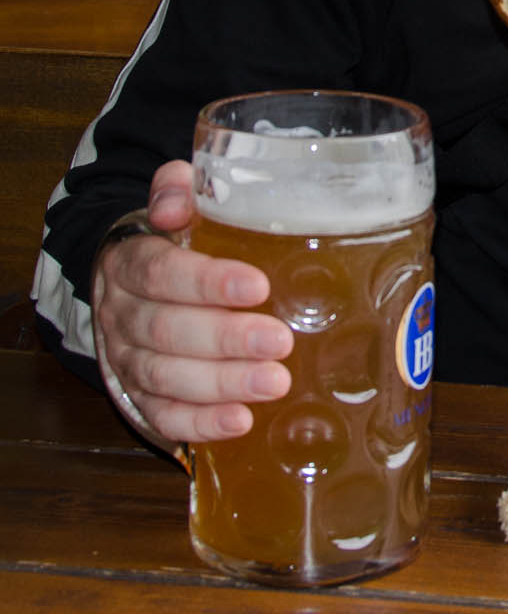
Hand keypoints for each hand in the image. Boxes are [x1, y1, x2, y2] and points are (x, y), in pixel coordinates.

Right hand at [91, 161, 292, 447]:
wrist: (129, 278)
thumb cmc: (172, 239)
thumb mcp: (174, 204)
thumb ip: (178, 190)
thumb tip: (179, 198)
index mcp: (130, 262)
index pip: (162, 273)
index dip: (208, 282)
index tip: (259, 287)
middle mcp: (121, 314)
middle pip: (167, 331)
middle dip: (226, 340)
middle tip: (280, 342)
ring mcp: (125, 359)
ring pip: (165, 378)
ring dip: (221, 384)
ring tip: (275, 383)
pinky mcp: (136, 396)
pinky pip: (161, 416)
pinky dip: (199, 423)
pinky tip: (240, 421)